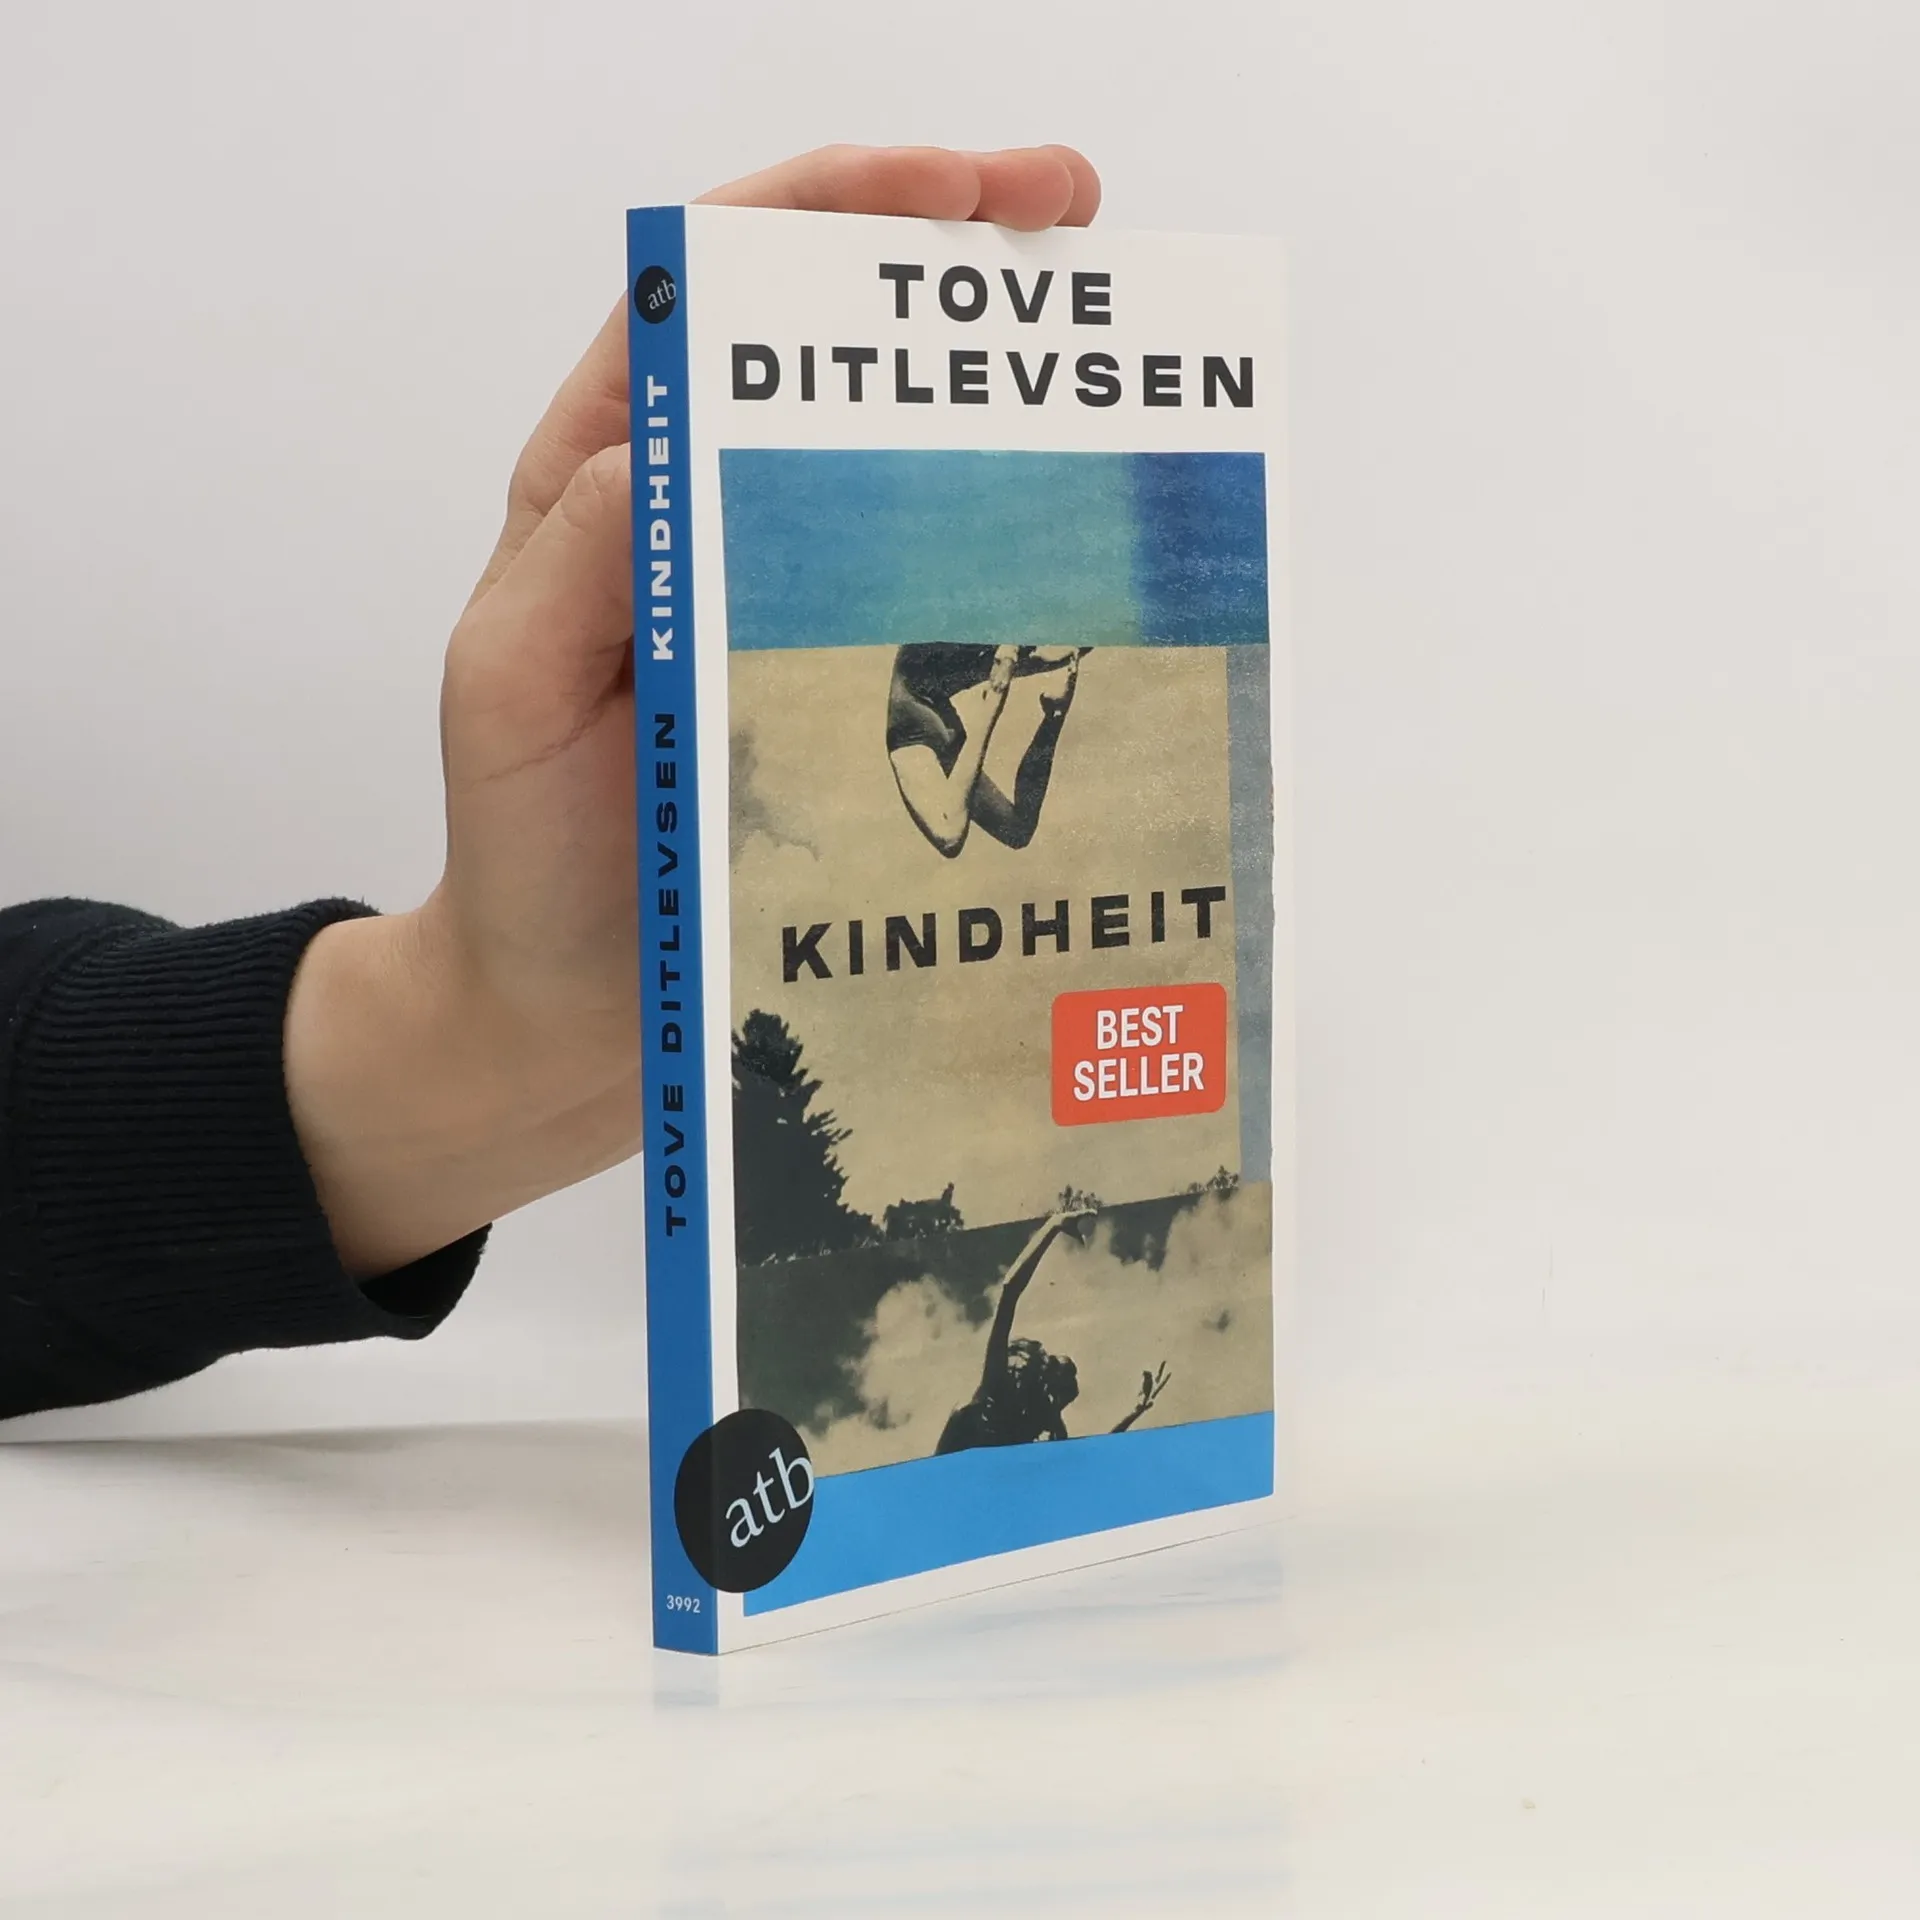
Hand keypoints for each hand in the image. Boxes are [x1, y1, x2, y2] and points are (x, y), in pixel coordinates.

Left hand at [284, 146, 1101, 1276]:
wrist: (561, 1017)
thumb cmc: (520, 855)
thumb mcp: (507, 691)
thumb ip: (575, 565)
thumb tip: (678, 442)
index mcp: (613, 488)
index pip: (722, 297)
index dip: (834, 209)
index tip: (960, 194)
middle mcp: (710, 525)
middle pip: (831, 351)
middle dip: (949, 260)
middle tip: (1075, 224)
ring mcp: (789, 613)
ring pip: (899, 467)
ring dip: (1000, 404)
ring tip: (1111, 367)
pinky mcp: (849, 702)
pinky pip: (938, 607)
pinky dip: (1013, 561)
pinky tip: (1087, 552)